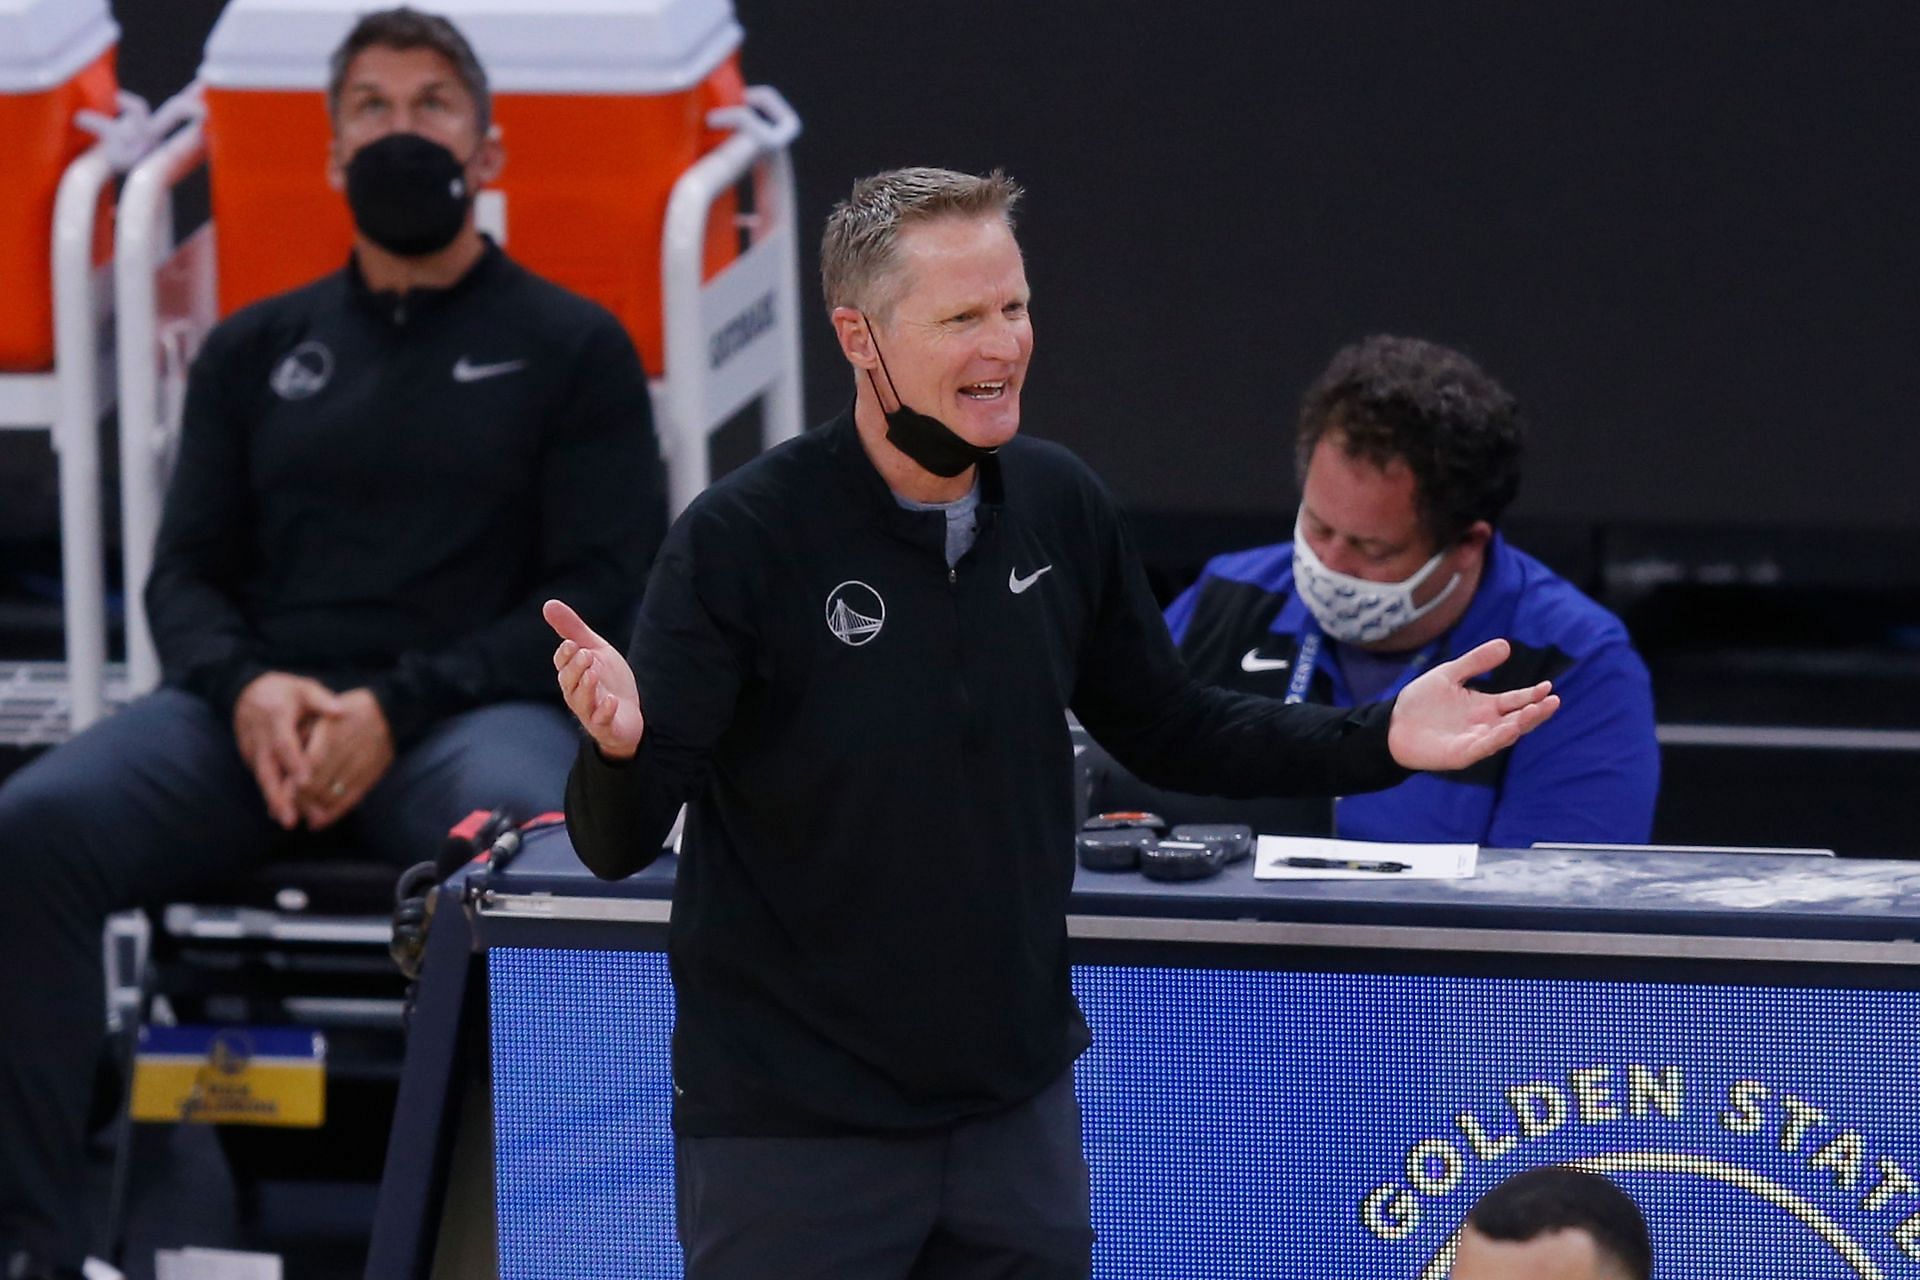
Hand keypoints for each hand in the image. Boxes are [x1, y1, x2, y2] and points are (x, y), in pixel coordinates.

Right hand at [232, 672, 342, 828]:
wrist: (247, 693)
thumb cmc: (285, 692)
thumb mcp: (303, 688)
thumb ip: (321, 700)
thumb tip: (342, 710)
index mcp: (274, 717)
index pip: (284, 743)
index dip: (294, 762)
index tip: (307, 780)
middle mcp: (259, 737)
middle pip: (266, 769)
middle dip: (277, 795)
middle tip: (290, 818)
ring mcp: (252, 750)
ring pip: (263, 779)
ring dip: (275, 801)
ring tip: (290, 821)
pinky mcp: (251, 759)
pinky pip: (262, 779)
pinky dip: (273, 796)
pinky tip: (285, 813)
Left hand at [295, 688, 395, 829]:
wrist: (385, 712)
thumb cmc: (339, 715)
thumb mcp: (317, 717)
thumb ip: (300, 740)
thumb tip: (283, 773)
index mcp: (330, 730)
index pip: (309, 765)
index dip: (293, 786)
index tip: (281, 799)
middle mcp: (348, 746)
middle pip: (319, 783)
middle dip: (300, 801)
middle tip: (286, 812)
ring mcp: (362, 762)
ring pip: (333, 794)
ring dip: (314, 810)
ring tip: (301, 816)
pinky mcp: (373, 773)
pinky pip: (351, 799)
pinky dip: (333, 813)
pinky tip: (319, 822)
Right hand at [544, 598, 643, 759]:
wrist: (628, 714)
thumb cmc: (607, 680)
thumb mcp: (594, 649)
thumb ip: (572, 629)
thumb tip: (548, 604)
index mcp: (572, 675)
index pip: (563, 664)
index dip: (565, 655)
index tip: (571, 643)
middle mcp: (576, 694)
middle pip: (570, 682)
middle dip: (576, 668)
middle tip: (586, 654)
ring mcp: (590, 712)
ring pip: (583, 701)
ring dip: (587, 687)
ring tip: (593, 673)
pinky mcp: (606, 726)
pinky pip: (602, 721)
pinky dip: (605, 712)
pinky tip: (612, 701)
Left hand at [1387, 638, 1560, 771]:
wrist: (1390, 725)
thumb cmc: (1419, 702)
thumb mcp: (1449, 674)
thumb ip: (1475, 662)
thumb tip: (1506, 645)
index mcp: (1484, 706)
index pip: (1515, 701)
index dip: (1532, 695)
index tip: (1548, 687)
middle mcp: (1484, 725)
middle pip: (1517, 719)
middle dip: (1536, 711)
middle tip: (1553, 700)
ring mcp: (1474, 741)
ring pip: (1505, 734)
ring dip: (1522, 724)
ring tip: (1537, 710)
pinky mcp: (1461, 754)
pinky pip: (1483, 747)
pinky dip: (1497, 739)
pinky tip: (1510, 730)